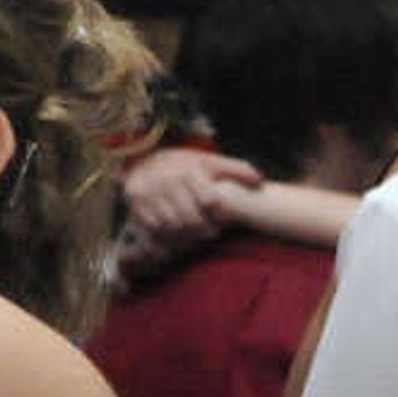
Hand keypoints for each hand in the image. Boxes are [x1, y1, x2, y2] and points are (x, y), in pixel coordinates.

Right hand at [117, 146, 264, 284]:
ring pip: (173, 227)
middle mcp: (167, 180)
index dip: (218, 216)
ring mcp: (149, 194)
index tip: (221, 221)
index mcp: (189, 169)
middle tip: (210, 233)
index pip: (209, 202)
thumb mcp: (209, 162)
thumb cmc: (184, 164)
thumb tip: (261, 182)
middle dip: (203, 230)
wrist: (143, 159)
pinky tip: (176, 234)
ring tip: (194, 236)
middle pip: (191, 219)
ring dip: (185, 236)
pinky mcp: (136, 206)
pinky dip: (167, 236)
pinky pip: (155, 230)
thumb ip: (236, 170)